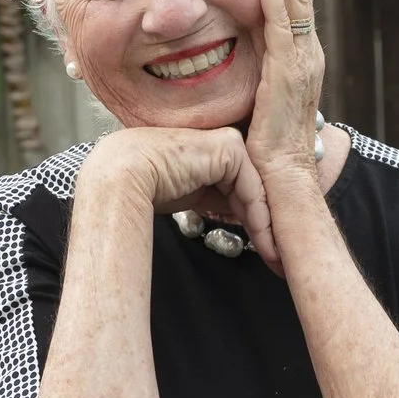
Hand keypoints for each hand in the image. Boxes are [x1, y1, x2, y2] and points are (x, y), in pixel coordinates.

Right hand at [84, 126, 277, 267]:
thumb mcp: (190, 197)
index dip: (253, 219)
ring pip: (257, 189)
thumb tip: (242, 217)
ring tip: (275, 257)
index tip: (266, 250)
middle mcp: (220, 140)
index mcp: (209, 149)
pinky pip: (253, 188)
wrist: (121, 176)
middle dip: (267, 224)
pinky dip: (260, 217)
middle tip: (278, 257)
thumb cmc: (142, 188)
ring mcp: (226, 139)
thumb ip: (216, 200)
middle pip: (253, 188)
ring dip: (267, 226)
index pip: (241, 186)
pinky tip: (264, 243)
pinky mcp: (230, 145)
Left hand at [243, 0, 326, 190]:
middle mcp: (306, 55)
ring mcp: (301, 62)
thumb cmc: (264, 155)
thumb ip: (246, 82)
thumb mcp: (254, 106)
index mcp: (297, 61)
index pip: (290, 3)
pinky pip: (284, 22)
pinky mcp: (289, 72)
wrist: (283, 186)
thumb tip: (217, 69)